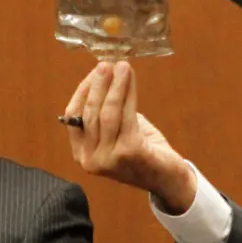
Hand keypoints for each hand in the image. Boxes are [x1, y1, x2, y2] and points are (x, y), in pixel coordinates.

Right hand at [62, 61, 197, 213]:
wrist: (168, 178)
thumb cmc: (142, 151)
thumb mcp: (116, 131)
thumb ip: (104, 111)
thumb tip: (103, 75)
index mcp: (81, 154)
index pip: (73, 116)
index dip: (84, 91)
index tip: (95, 72)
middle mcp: (90, 160)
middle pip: (90, 113)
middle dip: (99, 85)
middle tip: (107, 64)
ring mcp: (108, 159)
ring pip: (107, 113)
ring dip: (115, 86)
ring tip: (122, 67)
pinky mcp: (128, 153)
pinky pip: (126, 116)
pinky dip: (128, 95)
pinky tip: (131, 81)